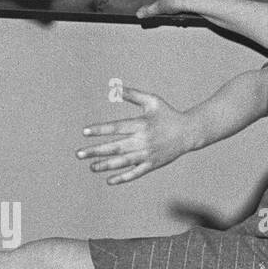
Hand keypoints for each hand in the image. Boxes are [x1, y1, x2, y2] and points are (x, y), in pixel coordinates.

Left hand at [78, 87, 196, 184]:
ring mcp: (147, 154)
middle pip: (116, 147)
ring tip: (91, 167)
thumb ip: (133, 94)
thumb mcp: (152, 100)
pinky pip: (135, 173)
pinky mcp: (152, 164)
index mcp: (141, 124)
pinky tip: (109, 180)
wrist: (188, 132)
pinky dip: (122, 178)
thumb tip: (115, 88)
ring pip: (123, 162)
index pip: (116, 127)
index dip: (100, 129)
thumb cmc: (167, 114)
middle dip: (96, 151)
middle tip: (78, 154)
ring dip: (105, 165)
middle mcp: (143, 141)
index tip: (84, 131)